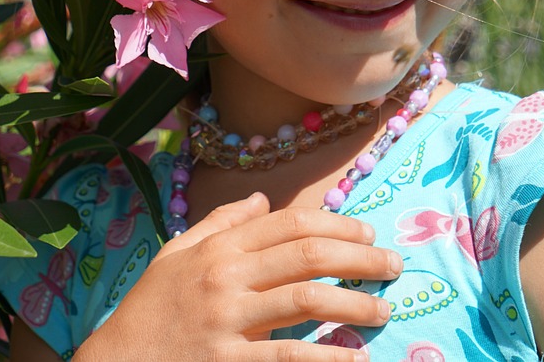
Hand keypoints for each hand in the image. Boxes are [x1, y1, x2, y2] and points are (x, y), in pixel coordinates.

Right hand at [73, 192, 400, 361]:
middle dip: (360, 258)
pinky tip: (353, 358)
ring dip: (355, 303)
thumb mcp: (176, 255)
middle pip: (307, 255)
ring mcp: (228, 320)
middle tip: (394, 266)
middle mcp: (225, 277)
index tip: (368, 235)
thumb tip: (262, 197)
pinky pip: (288, 355)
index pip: (289, 224)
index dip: (336, 225)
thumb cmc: (149, 310)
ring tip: (383, 311)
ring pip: (306, 300)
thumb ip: (221, 223)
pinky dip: (327, 356)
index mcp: (218, 248)